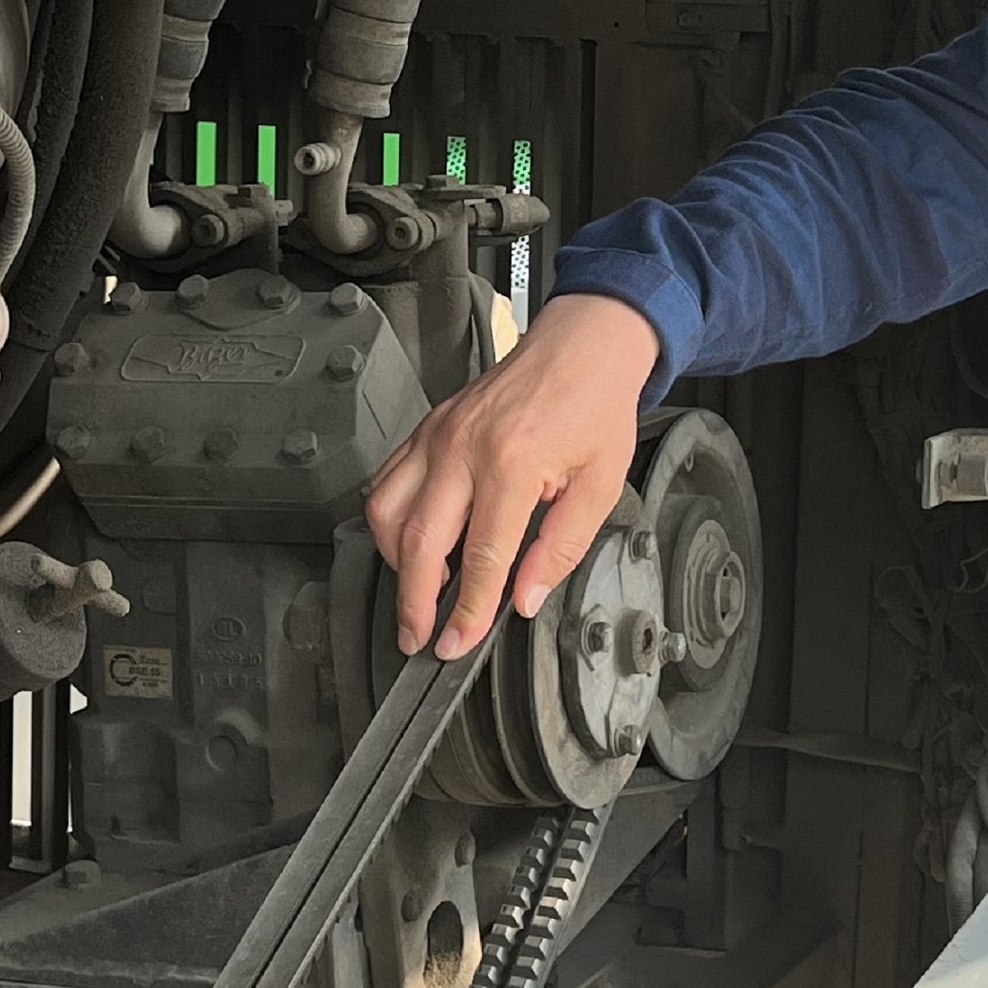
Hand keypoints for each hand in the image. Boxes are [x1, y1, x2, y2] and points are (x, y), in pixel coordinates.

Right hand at [362, 293, 660, 657]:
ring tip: (416, 593)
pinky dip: (388, 519)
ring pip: (387, 510)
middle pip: (419, 542)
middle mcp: (463, 448)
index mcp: (511, 464)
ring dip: (395, 562)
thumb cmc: (594, 406)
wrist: (582, 344)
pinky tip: (408, 542)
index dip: (466, 611)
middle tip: (416, 637)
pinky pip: (387, 479)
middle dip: (412, 601)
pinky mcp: (428, 426)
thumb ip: (561, 548)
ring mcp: (438, 434)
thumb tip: (525, 598)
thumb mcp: (601, 485)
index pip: (480, 559)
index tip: (457, 643)